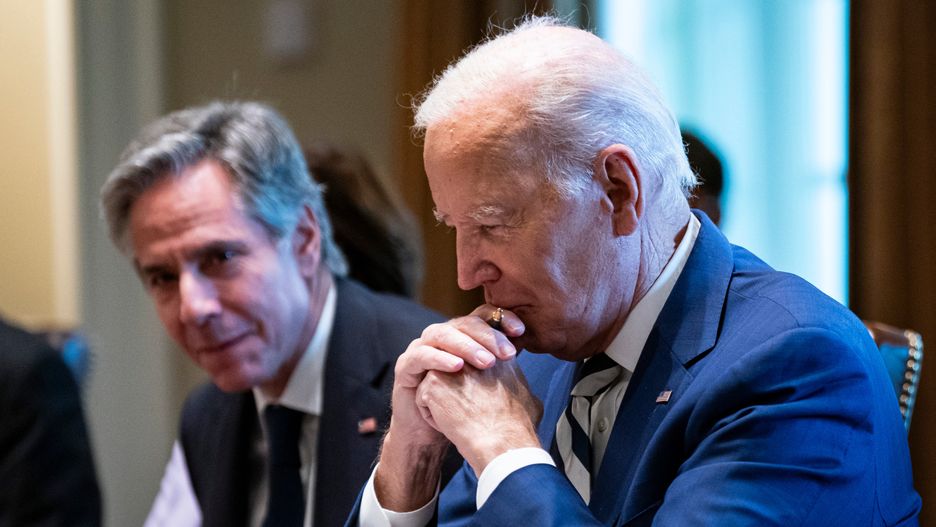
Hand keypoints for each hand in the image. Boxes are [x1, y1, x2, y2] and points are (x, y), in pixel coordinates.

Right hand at [374, 305, 524, 509]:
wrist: (432, 435)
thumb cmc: (464, 409)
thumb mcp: (489, 385)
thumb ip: (507, 365)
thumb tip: (537, 350)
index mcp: (463, 337)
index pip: (483, 317)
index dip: (502, 319)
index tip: (522, 331)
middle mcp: (442, 337)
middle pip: (464, 323)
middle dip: (487, 336)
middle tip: (506, 352)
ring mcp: (421, 348)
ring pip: (442, 334)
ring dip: (465, 346)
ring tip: (486, 362)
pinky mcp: (406, 366)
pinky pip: (421, 355)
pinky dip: (439, 358)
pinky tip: (457, 367)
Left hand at [416, 360, 543, 475]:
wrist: (501, 443)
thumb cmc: (517, 428)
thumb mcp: (528, 398)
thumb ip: (519, 385)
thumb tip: (521, 392)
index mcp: (496, 355)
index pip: (473, 361)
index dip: (473, 384)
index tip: (480, 401)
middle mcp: (472, 354)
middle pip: (453, 368)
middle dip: (456, 389)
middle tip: (467, 411)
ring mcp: (451, 366)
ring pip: (436, 381)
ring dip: (442, 401)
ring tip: (459, 419)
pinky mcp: (433, 382)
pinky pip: (424, 397)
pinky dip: (432, 415)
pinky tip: (449, 425)